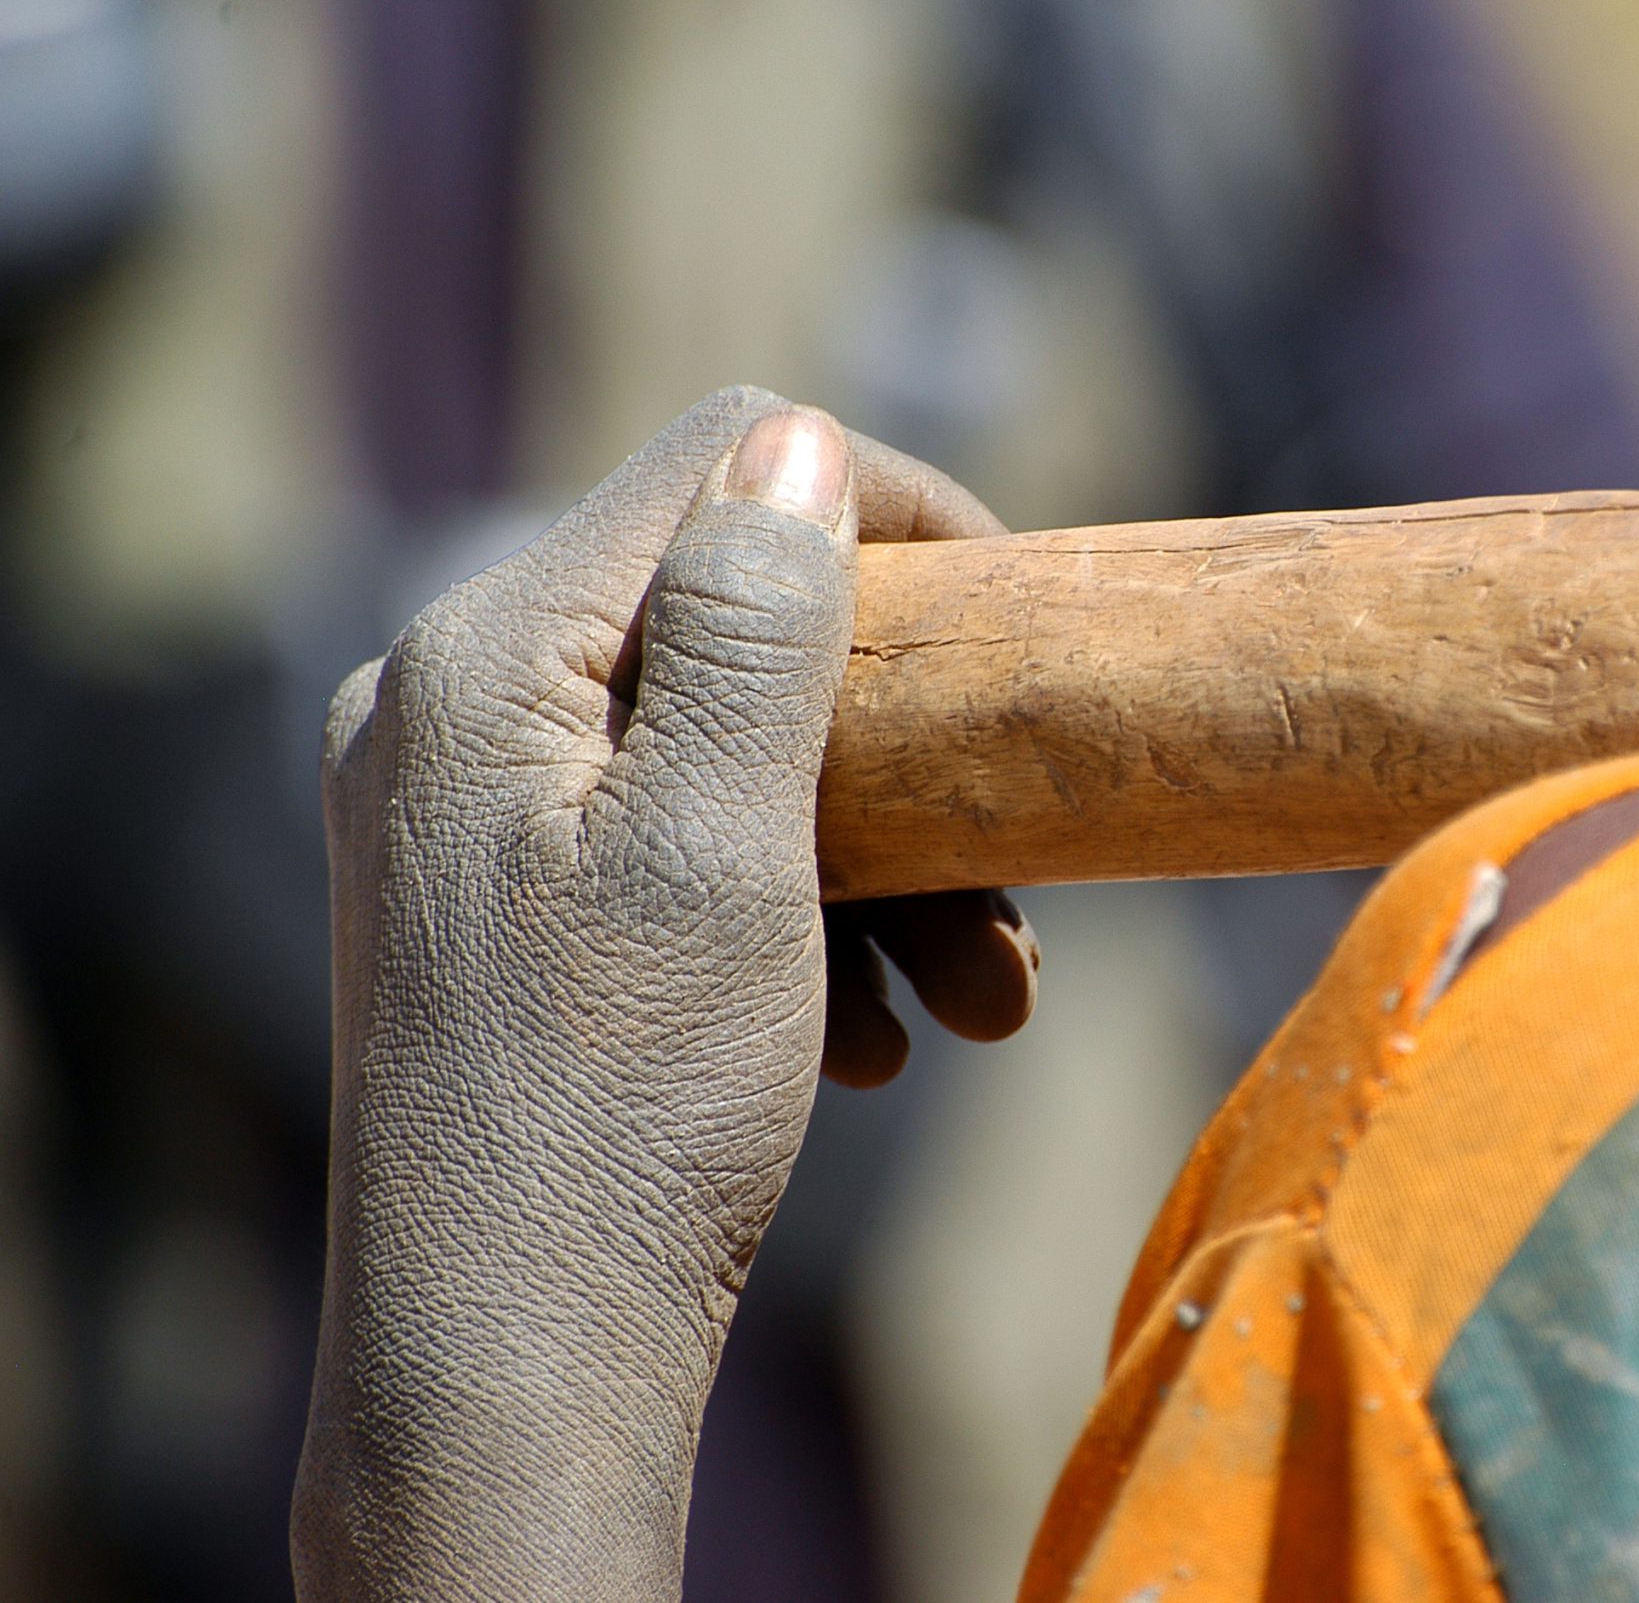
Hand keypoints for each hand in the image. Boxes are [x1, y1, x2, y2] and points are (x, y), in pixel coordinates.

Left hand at [291, 388, 1037, 1598]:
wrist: (517, 1365)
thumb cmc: (624, 1112)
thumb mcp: (719, 844)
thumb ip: (754, 627)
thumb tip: (793, 443)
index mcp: (485, 655)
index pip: (720, 459)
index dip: (893, 511)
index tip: (1018, 618)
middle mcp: (450, 706)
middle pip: (737, 626)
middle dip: (904, 747)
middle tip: (1014, 878)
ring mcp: (469, 809)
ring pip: (731, 753)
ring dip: (880, 857)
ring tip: (976, 999)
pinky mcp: (501, 900)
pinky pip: (683, 844)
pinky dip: (800, 915)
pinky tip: (868, 1036)